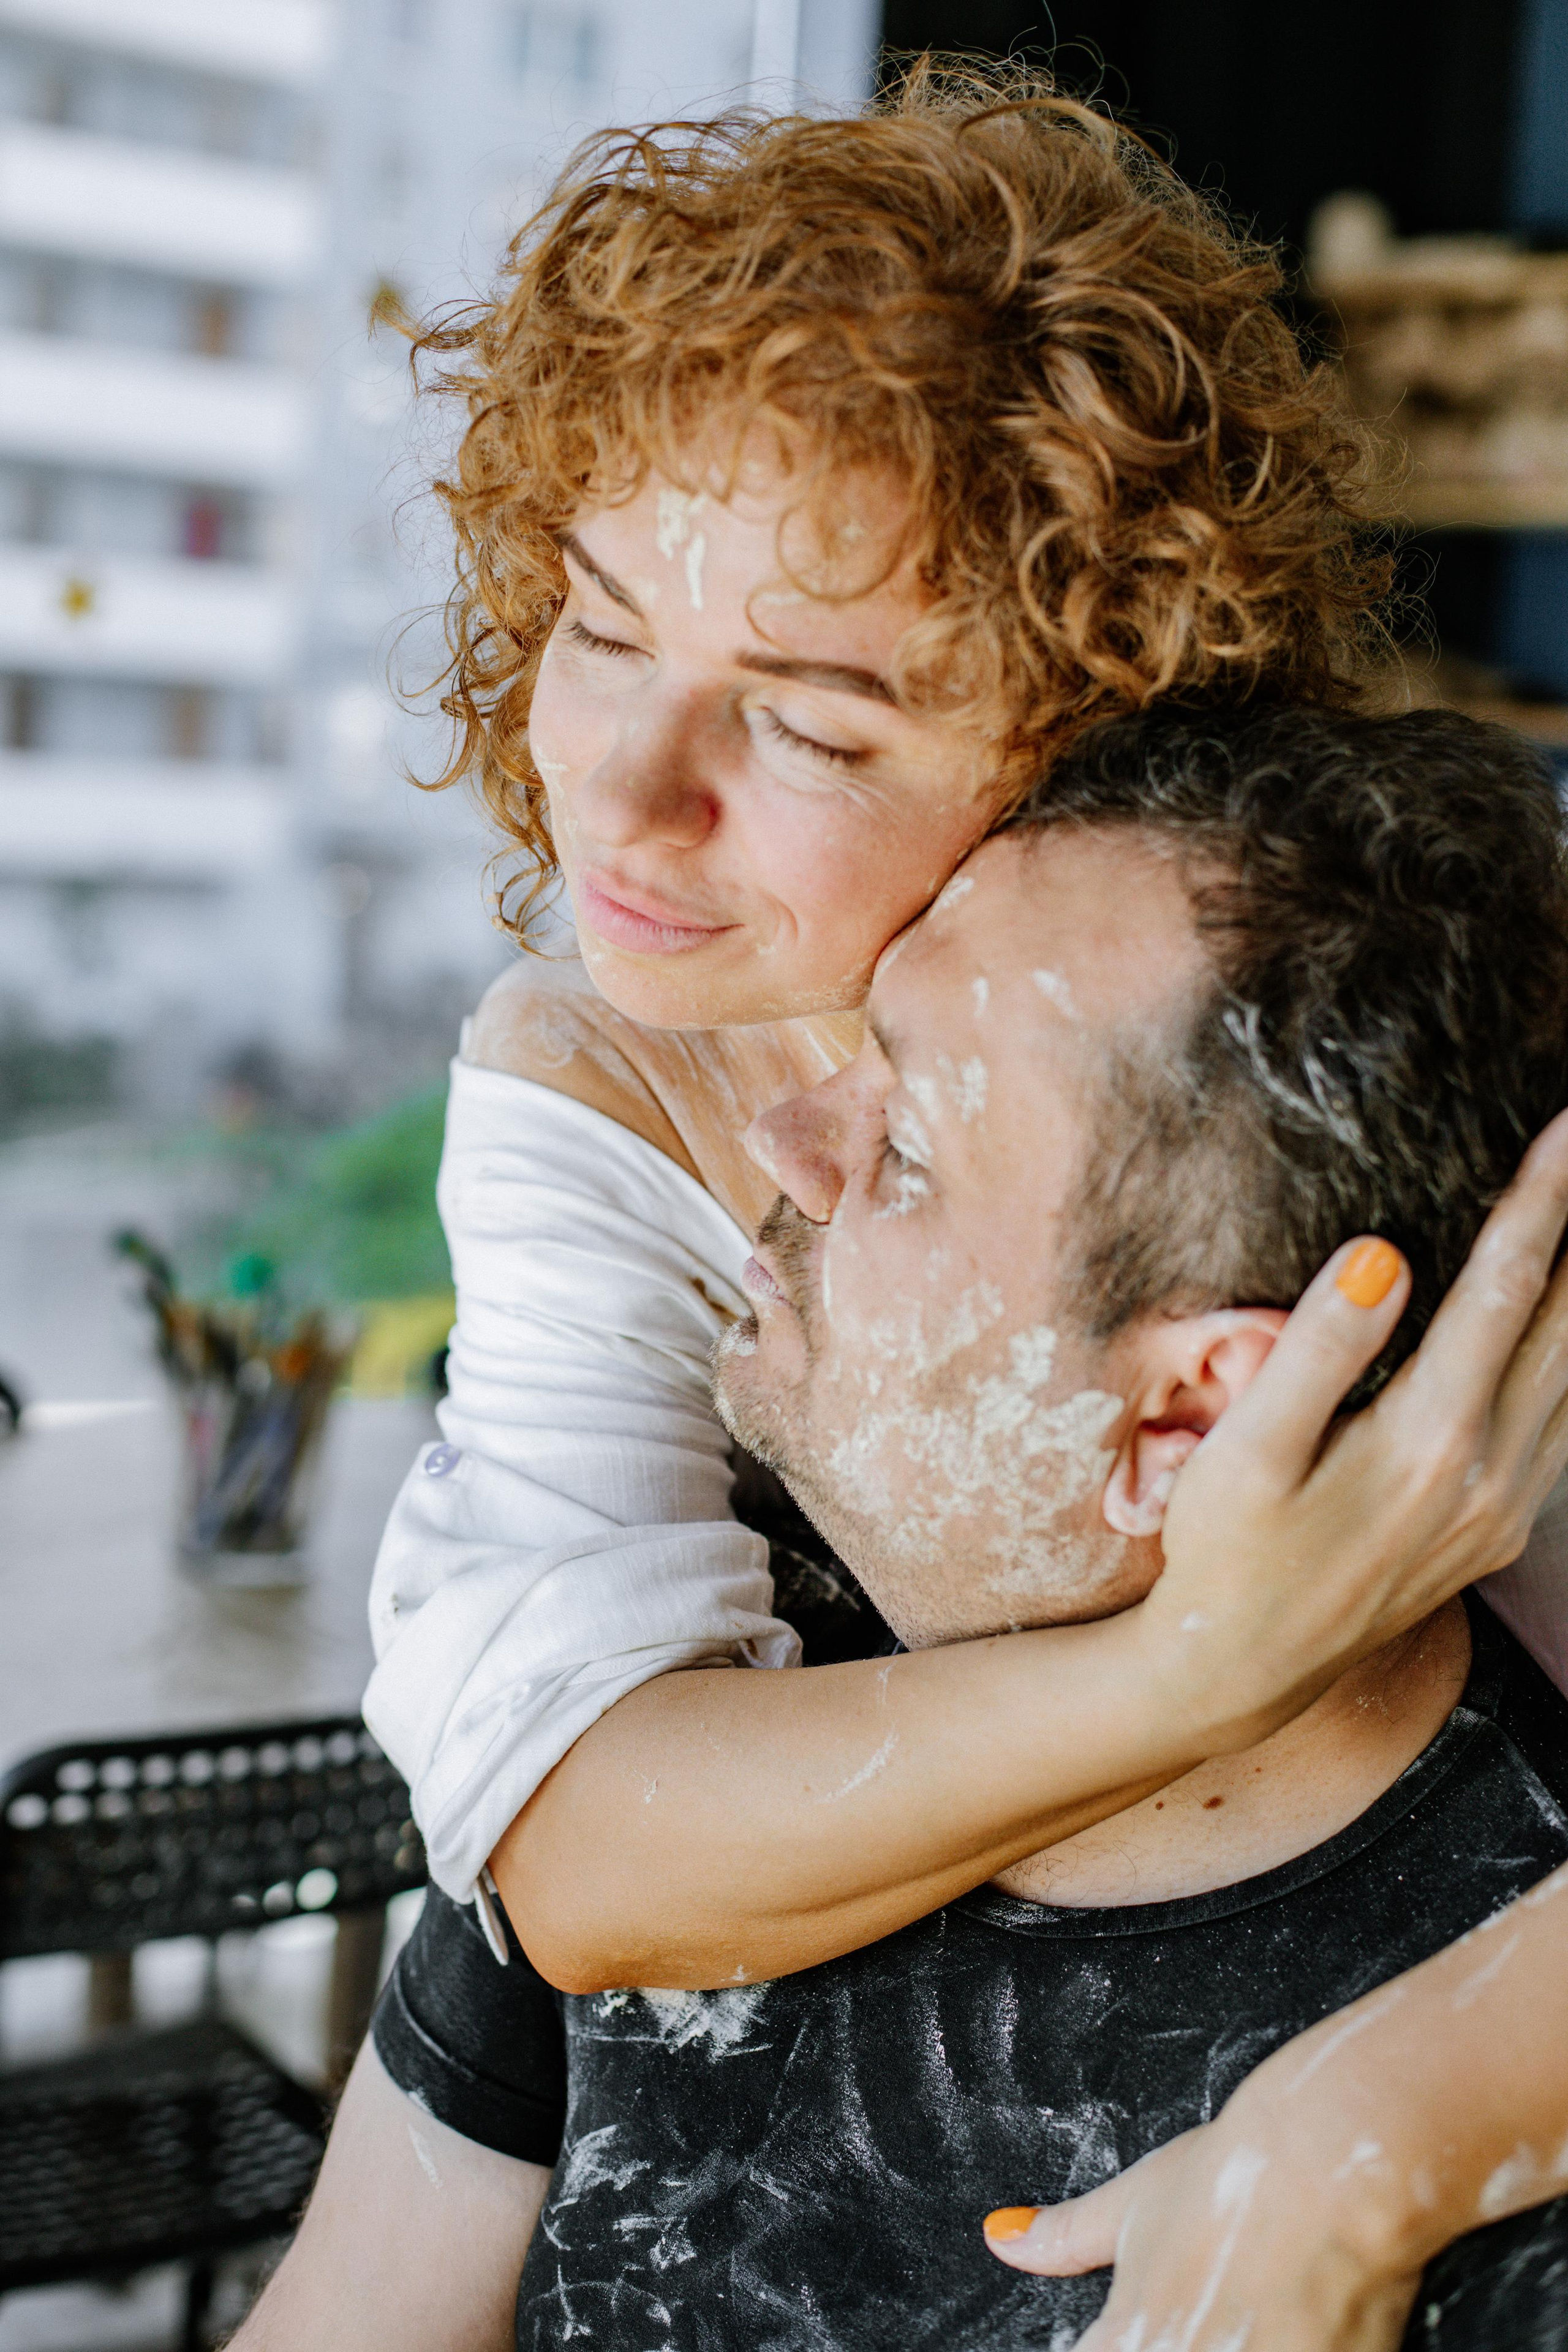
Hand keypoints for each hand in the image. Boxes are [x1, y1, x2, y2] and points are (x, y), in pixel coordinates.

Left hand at [984, 2108, 1421, 2351]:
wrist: (1333, 2171)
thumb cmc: (1231, 2181)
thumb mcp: (1133, 2204)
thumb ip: (1064, 2237)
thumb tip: (1000, 2236)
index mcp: (1124, 2342)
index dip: (1115, 2345)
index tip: (1153, 2326)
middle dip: (1181, 2343)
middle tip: (1207, 2316)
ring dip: (1228, 2348)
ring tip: (1248, 2323)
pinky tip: (1289, 2331)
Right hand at [1141, 1108, 1567, 1745]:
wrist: (1239, 1670)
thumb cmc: (1226, 1553)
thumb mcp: (1248, 1452)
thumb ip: (1317, 1348)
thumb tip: (1383, 1255)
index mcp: (1429, 1441)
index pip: (1503, 1291)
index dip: (1539, 1203)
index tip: (1566, 1129)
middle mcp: (1487, 1475)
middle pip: (1563, 1326)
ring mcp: (1501, 1508)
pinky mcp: (1495, 1529)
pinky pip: (1561, 1426)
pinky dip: (1567, 1360)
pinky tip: (1556, 1327)